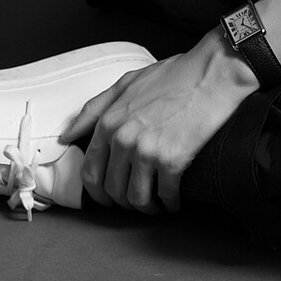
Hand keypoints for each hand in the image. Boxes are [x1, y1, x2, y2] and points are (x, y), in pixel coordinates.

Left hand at [60, 30, 259, 214]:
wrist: (212, 73)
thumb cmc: (174, 75)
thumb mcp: (126, 84)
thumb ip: (94, 109)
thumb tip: (67, 136)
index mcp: (109, 122)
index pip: (90, 171)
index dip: (99, 192)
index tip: (109, 198)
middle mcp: (123, 139)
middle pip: (112, 190)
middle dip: (123, 202)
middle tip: (137, 202)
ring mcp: (147, 151)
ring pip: (136, 198)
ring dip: (147, 208)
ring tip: (157, 205)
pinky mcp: (173, 160)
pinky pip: (165, 196)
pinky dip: (171, 204)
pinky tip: (175, 201)